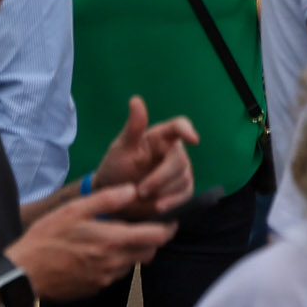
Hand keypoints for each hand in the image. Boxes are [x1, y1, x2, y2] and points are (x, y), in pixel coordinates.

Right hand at [7, 185, 173, 300]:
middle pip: (149, 252)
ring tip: (114, 239)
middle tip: (140, 227)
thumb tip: (132, 189)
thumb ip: (107, 199)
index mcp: (114, 241)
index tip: (170, 220)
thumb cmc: (47, 238)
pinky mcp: (94, 289)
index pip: (157, 237)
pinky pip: (114, 275)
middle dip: (151, 240)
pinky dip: (114, 264)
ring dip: (131, 252)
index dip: (168, 227)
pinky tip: (97, 254)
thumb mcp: (75, 210)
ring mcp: (105, 279)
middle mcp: (115, 263)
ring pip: (132, 264)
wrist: (23, 273)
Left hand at [91, 97, 200, 216]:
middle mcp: (174, 151)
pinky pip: (185, 194)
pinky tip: (158, 207)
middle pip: (179, 160)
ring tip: (141, 197)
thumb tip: (135, 99)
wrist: (113, 196)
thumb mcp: (120, 147)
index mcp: (161, 136)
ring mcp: (180, 170)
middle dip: (161, 177)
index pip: (179, 126)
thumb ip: (133, 127)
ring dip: (162, 191)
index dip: (188, 130)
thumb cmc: (116, 166)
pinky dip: (172, 201)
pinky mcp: (182, 189)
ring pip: (183, 179)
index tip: (193, 140)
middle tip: (140, 190)